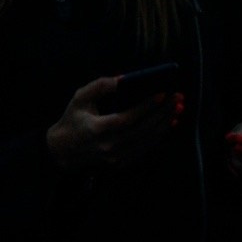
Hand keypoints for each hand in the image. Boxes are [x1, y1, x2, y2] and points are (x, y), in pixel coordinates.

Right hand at [44, 76, 179, 174]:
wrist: (64, 150)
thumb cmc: (72, 119)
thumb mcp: (79, 98)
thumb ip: (99, 86)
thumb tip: (123, 79)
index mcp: (97, 129)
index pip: (126, 118)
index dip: (145, 107)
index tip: (162, 94)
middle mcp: (108, 146)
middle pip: (142, 130)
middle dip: (162, 113)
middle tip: (178, 99)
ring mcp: (116, 157)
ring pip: (147, 141)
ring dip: (164, 125)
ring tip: (177, 110)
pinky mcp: (121, 162)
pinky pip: (144, 149)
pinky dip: (157, 137)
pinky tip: (166, 124)